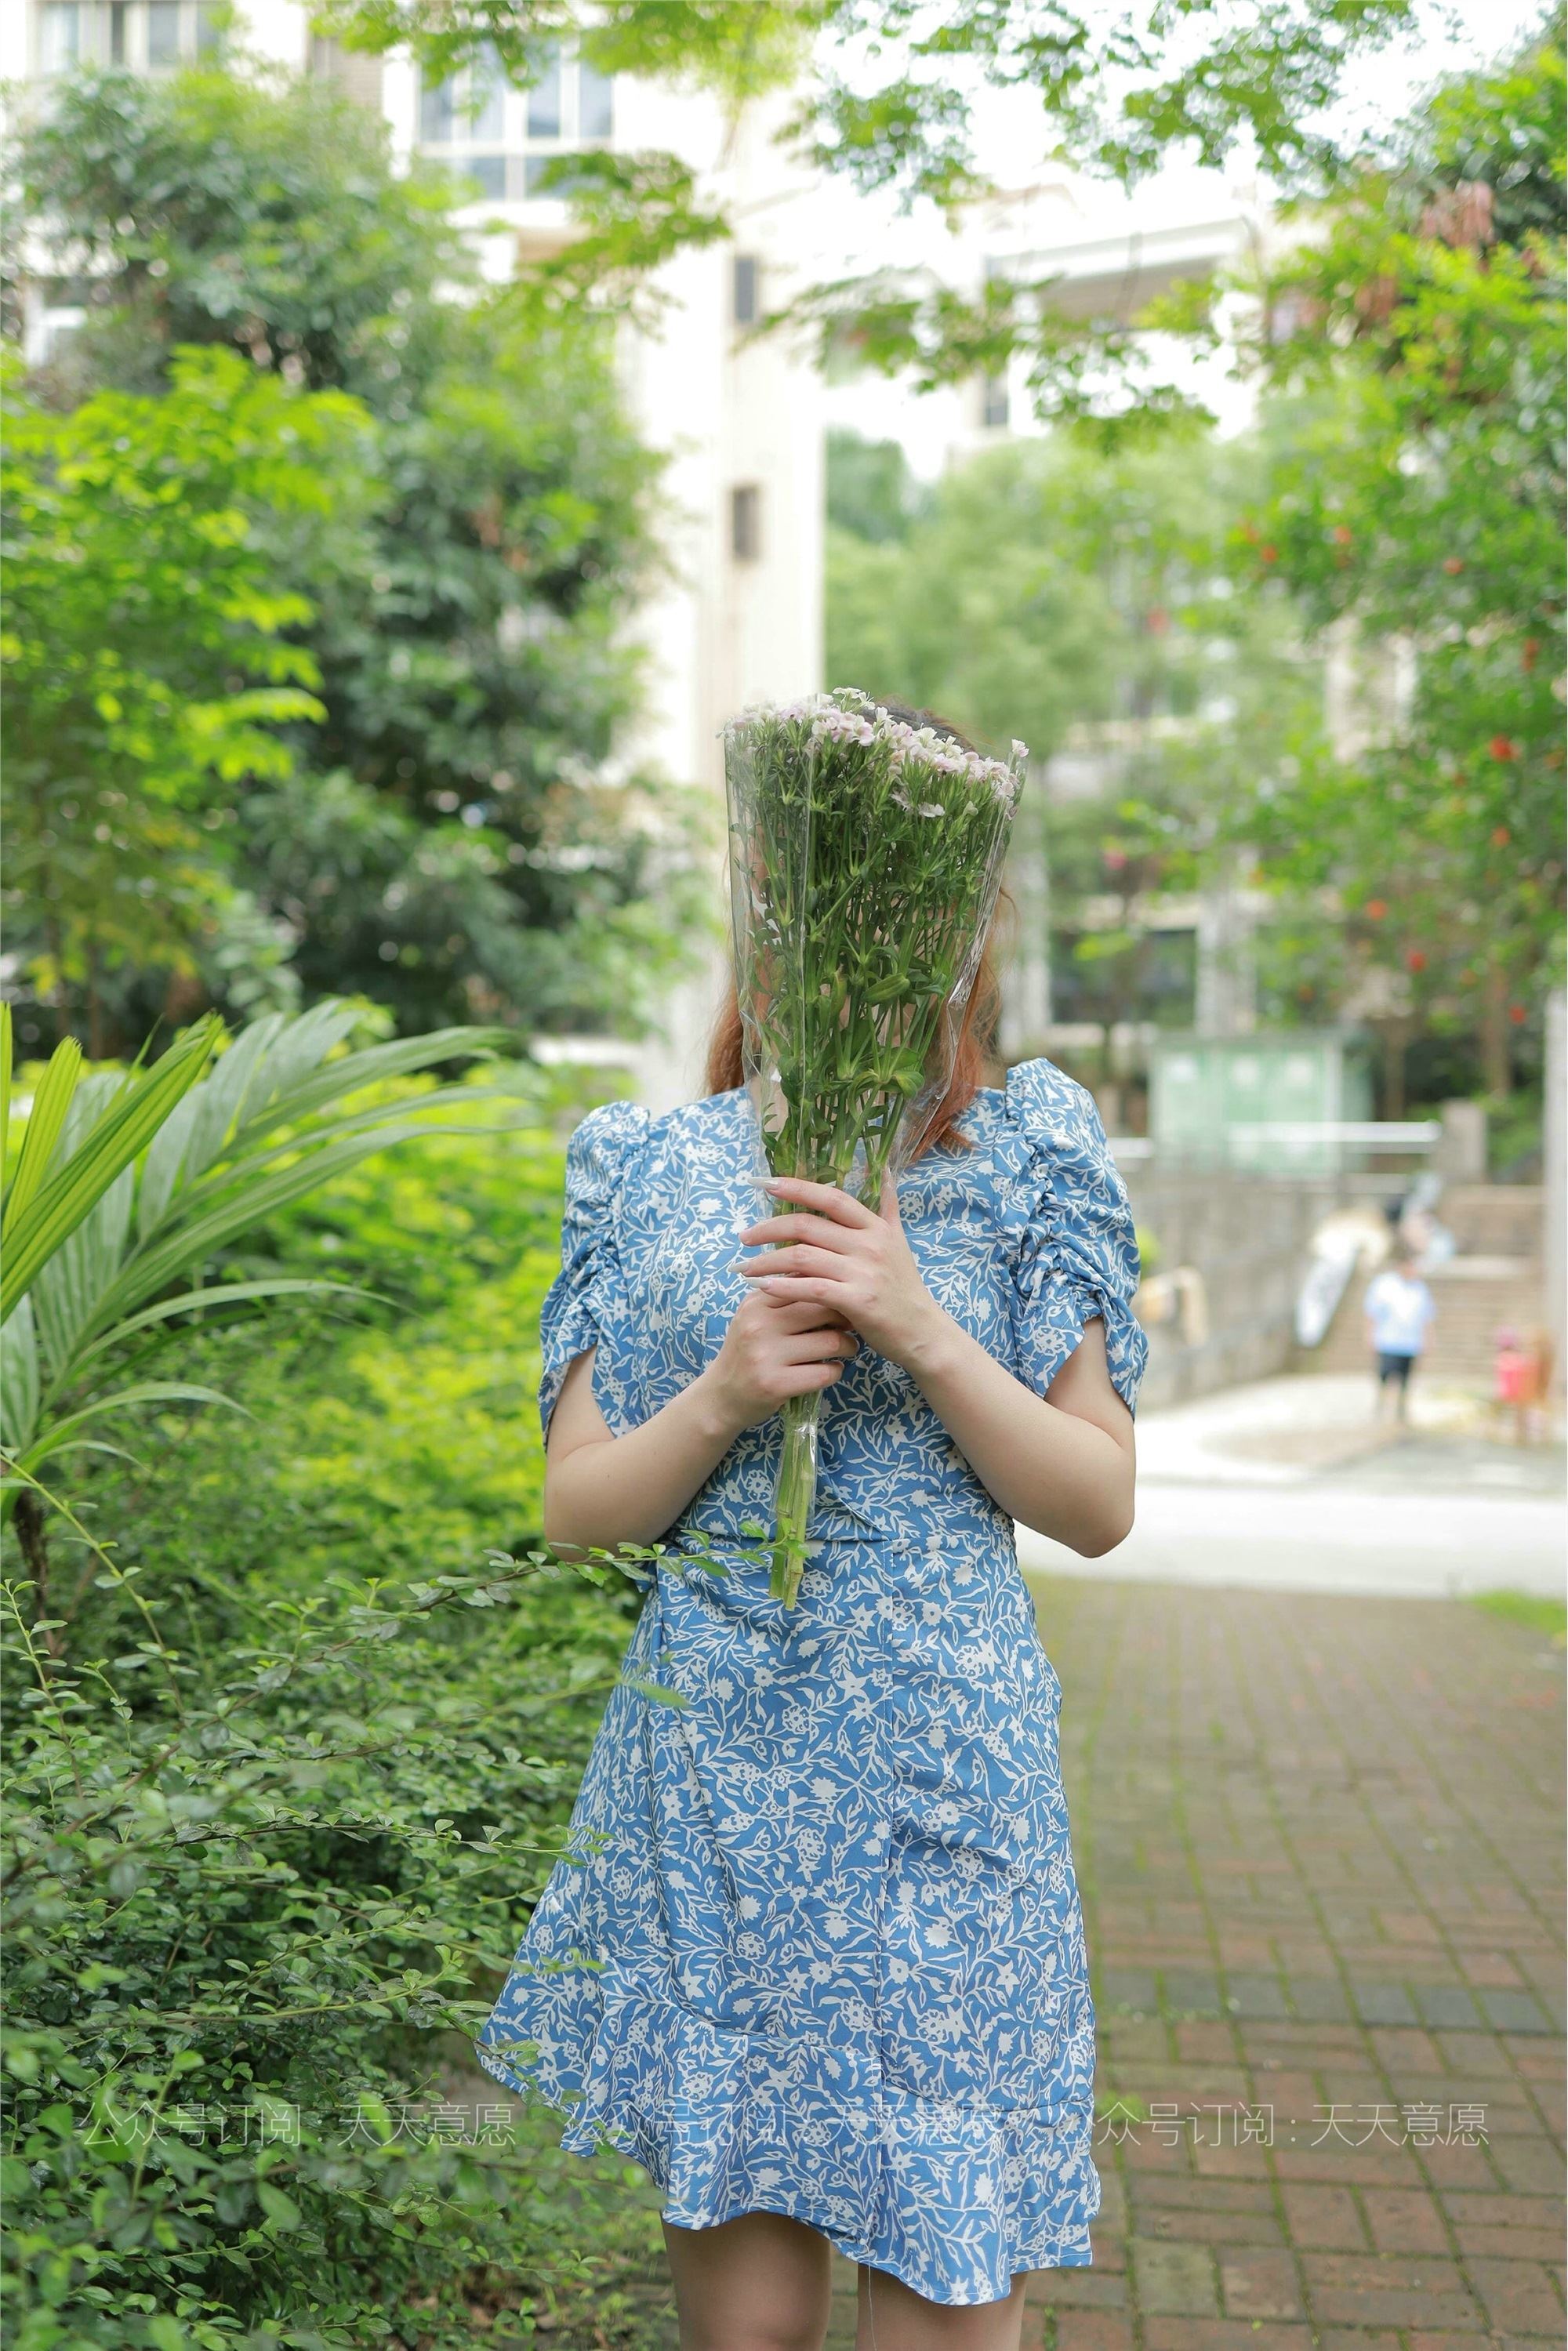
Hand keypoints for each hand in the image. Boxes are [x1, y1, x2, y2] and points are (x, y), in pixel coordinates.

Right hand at [697, 1289, 857, 1435]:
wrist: (721, 1396)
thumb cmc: (747, 1352)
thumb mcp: (756, 1316)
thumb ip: (784, 1295)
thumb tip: (827, 1275)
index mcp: (756, 1302)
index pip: (807, 1283)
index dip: (833, 1292)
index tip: (842, 1302)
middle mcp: (759, 1325)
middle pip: (824, 1309)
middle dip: (845, 1318)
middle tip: (850, 1326)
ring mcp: (765, 1356)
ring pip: (830, 1342)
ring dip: (847, 1346)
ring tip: (846, 1348)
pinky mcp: (775, 1385)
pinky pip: (825, 1373)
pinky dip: (836, 1371)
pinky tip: (831, 1370)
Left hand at [736, 1177, 950, 1371]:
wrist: (922, 1332)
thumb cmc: (904, 1289)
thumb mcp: (899, 1242)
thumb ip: (888, 1208)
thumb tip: (887, 1171)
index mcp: (875, 1227)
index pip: (830, 1197)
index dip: (796, 1187)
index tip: (763, 1184)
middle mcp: (870, 1244)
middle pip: (806, 1225)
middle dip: (768, 1228)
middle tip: (743, 1237)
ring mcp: (863, 1272)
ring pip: (801, 1257)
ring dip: (766, 1261)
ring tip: (744, 1268)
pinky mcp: (857, 1300)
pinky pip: (810, 1288)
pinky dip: (782, 1287)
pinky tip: (762, 1288)